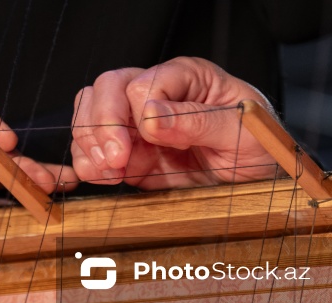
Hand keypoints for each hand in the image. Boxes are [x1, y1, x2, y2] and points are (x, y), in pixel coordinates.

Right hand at [71, 57, 279, 188]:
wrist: (256, 180)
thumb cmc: (258, 145)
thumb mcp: (241, 131)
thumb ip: (197, 121)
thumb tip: (151, 116)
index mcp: (186, 78)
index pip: (142, 81)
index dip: (139, 110)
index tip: (152, 137)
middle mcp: (155, 96)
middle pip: (106, 90)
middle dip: (103, 125)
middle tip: (116, 158)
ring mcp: (137, 125)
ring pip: (89, 115)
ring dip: (91, 144)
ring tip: (111, 169)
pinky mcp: (129, 154)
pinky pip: (91, 150)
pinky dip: (88, 163)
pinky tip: (105, 175)